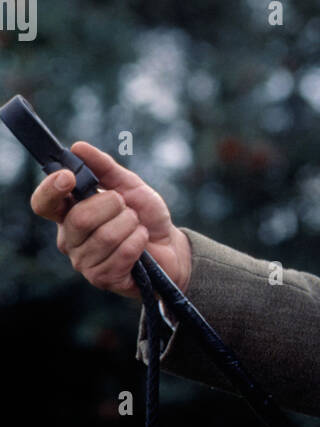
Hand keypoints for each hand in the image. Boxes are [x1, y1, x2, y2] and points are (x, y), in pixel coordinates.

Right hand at [29, 141, 191, 297]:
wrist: (170, 245)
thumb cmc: (144, 215)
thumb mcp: (128, 185)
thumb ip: (103, 167)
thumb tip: (78, 147)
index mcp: (69, 212)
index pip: (43, 203)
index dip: (51, 189)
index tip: (69, 177)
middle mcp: (70, 238)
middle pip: (80, 218)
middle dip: (113, 206)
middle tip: (127, 208)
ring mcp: (84, 261)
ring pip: (105, 236)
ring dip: (130, 225)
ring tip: (136, 226)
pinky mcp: (102, 278)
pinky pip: (121, 253)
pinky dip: (138, 241)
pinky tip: (141, 243)